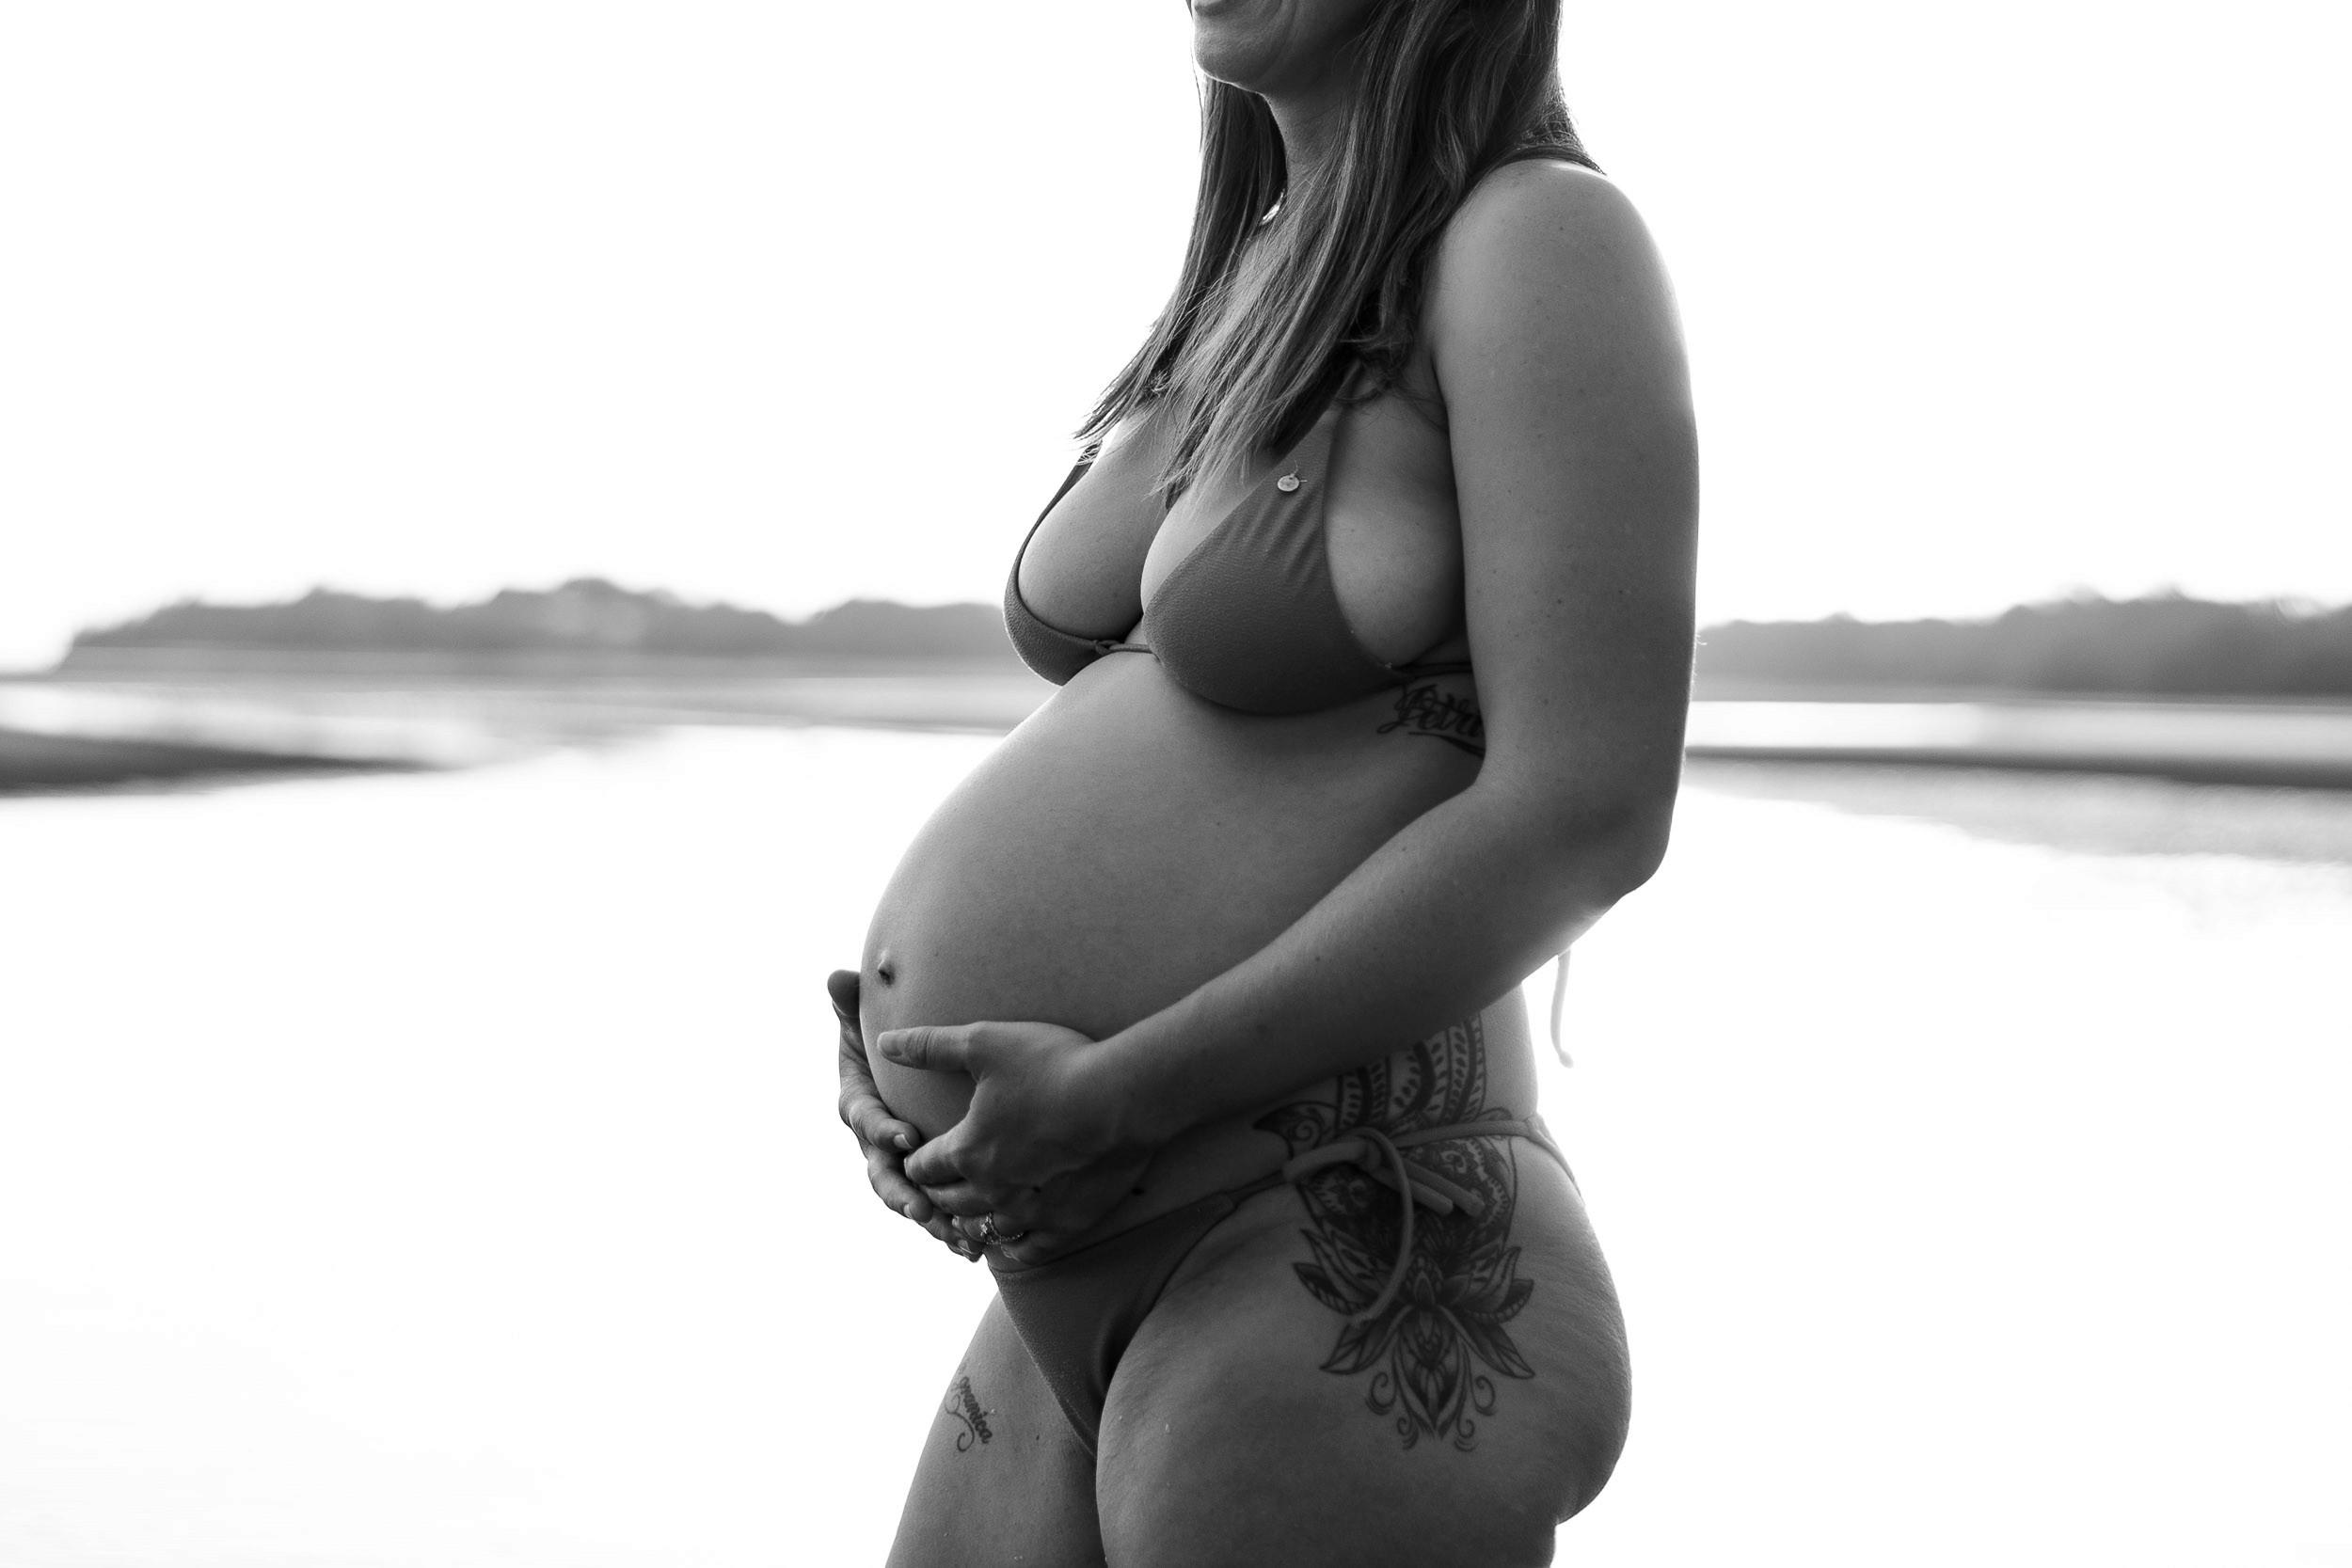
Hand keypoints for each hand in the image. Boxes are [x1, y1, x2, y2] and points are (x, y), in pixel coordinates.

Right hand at [829, 970, 980, 1260]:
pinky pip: (937, 1210)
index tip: (905, 1137)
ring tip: (958, 1237)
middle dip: (902, 1193)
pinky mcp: (927, 1180)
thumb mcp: (870, 1019)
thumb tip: (836, 977)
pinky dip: (953, 1229)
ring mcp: (899, 1166)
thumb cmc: (888, 1038)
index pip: (866, 1120)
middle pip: (881, 1175)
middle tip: (922, 1207)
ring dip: (931, 1221)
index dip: (882, 1130)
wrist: (916, 1067)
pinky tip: (976, 1247)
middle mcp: (875, 1143)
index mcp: (860, 1104)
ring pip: (910, 1200)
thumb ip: (854, 1003)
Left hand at [878, 1019, 1155, 1265]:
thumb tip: (884, 1043)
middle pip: (949, 1201)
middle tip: (935, 1187)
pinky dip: (1014, 1246)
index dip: (914, 1160)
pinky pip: (1030, 1249)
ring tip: (967, 1215)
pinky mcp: (1067, 1222)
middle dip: (937, 1192)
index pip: (922, 1167)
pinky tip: (1011, 1242)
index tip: (914, 1156)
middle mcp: (991, 1189)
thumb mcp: (984, 1043)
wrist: (1121, 1097)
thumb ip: (931, 1046)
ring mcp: (1030, 1211)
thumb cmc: (1053, 1065)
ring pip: (985, 1229)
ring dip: (970, 1222)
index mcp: (966, 1150)